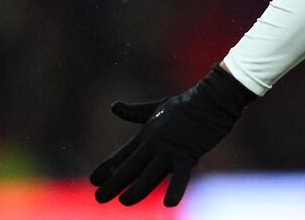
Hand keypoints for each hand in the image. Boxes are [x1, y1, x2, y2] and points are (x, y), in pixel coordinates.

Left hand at [91, 64, 255, 206]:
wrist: (210, 100)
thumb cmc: (185, 104)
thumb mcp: (156, 107)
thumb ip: (134, 111)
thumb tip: (113, 106)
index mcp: (147, 134)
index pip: (123, 154)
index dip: (107, 167)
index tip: (94, 179)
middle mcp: (154, 143)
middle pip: (131, 167)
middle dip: (114, 183)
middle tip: (99, 198)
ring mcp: (170, 150)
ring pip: (150, 174)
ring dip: (137, 189)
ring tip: (124, 202)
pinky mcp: (188, 154)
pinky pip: (180, 176)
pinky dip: (175, 189)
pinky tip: (169, 204)